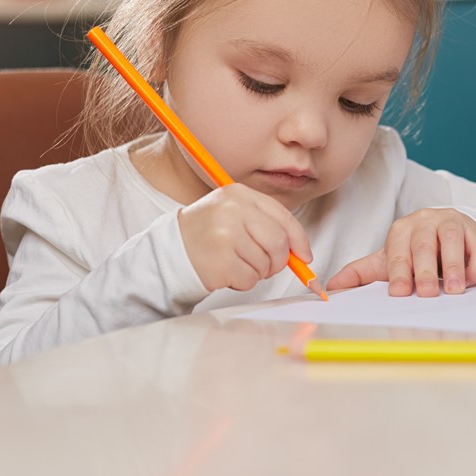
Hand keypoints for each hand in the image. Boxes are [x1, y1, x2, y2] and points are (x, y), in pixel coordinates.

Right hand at [177, 183, 312, 291]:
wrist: (171, 249)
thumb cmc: (208, 233)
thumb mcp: (235, 214)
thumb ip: (267, 225)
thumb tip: (301, 252)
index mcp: (239, 194)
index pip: (284, 217)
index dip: (299, 240)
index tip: (304, 255)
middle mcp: (232, 211)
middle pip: (279, 243)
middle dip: (279, 261)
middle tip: (267, 265)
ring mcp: (225, 236)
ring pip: (266, 264)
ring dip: (257, 272)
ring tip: (237, 263)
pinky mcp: (220, 262)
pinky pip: (250, 279)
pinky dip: (243, 281)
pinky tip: (227, 272)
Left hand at [326, 208, 475, 296]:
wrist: (447, 234)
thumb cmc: (414, 252)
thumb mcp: (388, 261)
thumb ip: (361, 273)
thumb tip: (329, 288)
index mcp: (400, 230)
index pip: (398, 251)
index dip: (398, 273)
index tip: (399, 293)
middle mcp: (424, 221)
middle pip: (423, 245)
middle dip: (424, 271)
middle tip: (426, 294)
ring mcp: (450, 222)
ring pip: (451, 241)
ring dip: (452, 267)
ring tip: (452, 290)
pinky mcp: (473, 230)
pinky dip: (474, 264)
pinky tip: (470, 279)